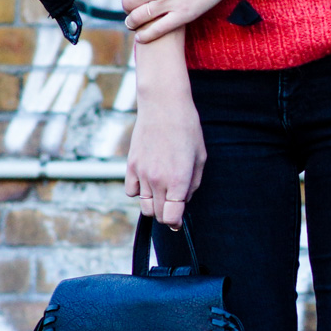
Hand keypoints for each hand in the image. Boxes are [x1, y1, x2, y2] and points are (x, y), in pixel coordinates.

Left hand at [115, 0, 239, 41]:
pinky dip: (146, 36)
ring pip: (139, 18)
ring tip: (132, 23)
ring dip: (132, 22)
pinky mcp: (184, 14)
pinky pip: (159, 30)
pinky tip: (142, 37)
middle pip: (128, 3)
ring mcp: (169, 2)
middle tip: (130, 7)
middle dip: (125, 6)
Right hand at [125, 89, 205, 229]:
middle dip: (167, 214)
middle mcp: (158, 181)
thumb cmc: (187, 130)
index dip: (176, 223)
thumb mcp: (200, 158)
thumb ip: (193, 184)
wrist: (163, 107)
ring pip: (144, 205)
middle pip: (158, 214)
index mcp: (178, 180)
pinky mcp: (130, 166)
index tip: (179, 222)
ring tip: (164, 190)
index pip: (172, 217)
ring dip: (154, 204)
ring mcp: (142, 174)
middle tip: (175, 204)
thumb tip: (184, 201)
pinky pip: (131, 191)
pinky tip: (149, 181)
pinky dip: (139, 192)